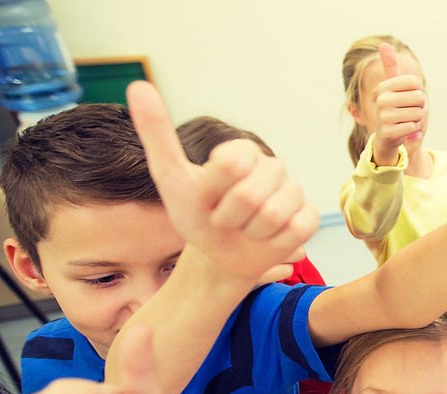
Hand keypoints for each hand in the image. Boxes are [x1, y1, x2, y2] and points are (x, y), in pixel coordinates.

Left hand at [126, 81, 318, 284]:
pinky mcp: (308, 218)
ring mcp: (294, 191)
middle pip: (249, 195)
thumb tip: (138, 85)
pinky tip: (267, 240)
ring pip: (273, 216)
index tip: (206, 198)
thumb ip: (157, 133)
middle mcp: (272, 166)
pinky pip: (296, 230)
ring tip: (244, 231)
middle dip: (227, 218)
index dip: (211, 192)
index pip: (229, 164)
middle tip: (223, 220)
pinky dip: (274, 244)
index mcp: (242, 151)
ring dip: (249, 234)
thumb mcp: (170, 178)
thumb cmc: (197, 215)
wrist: (219, 255)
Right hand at [372, 43, 426, 165]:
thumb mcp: (394, 89)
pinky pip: (413, 127)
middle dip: (420, 108)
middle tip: (408, 113)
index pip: (416, 83)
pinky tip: (403, 132)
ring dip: (417, 120)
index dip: (419, 93)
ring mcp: (384, 116)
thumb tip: (383, 44)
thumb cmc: (395, 111)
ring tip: (405, 122)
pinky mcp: (388, 132)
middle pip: (419, 98)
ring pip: (418, 114)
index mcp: (384, 86)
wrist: (386, 139)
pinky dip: (413, 131)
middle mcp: (381, 99)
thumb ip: (391, 67)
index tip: (408, 99)